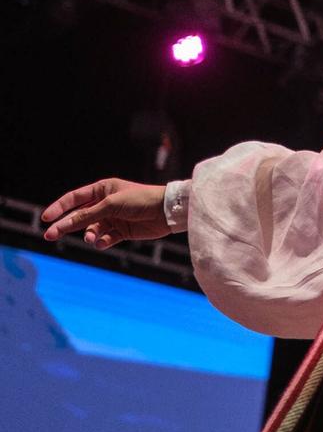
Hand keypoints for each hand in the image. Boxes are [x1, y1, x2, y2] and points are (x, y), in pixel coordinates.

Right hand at [42, 177, 170, 248]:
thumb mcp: (110, 205)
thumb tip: (64, 225)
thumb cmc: (141, 200)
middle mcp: (106, 203)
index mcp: (103, 189)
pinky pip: (105, 239)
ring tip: (93, 238)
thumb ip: (87, 215)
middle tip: (50, 236)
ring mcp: (114, 218)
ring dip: (89, 235)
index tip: (45, 218)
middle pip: (79, 216)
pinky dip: (102, 242)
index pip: (74, 198)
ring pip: (92, 229)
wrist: (167, 211)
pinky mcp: (122, 231)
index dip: (59, 208)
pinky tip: (104, 242)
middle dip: (66, 226)